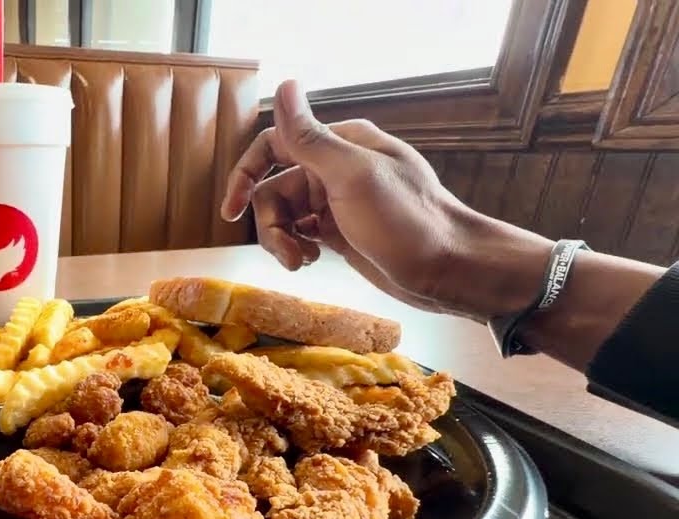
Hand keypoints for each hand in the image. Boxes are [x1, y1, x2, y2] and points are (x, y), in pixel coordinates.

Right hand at [220, 80, 551, 319]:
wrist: (450, 271)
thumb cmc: (408, 222)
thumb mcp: (352, 177)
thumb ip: (311, 138)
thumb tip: (286, 85)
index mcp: (341, 144)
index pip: (276, 145)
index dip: (247, 174)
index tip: (231, 209)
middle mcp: (338, 169)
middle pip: (275, 188)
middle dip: (270, 223)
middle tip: (286, 254)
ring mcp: (340, 203)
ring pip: (286, 216)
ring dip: (282, 240)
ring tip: (300, 263)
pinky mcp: (343, 233)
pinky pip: (302, 234)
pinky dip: (297, 249)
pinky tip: (309, 262)